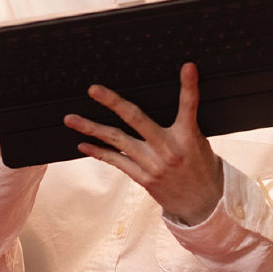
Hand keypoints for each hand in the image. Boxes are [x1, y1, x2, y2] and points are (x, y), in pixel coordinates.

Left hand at [64, 62, 224, 225]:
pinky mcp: (143, 178)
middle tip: (94, 89)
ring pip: (117, 141)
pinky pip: (116, 161)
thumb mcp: (200, 142)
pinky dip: (99, 152)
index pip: (189, 106)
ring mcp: (152, 165)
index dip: (189, 86)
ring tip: (70, 119)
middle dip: (113, 102)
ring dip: (91, 128)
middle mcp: (167, 149)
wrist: (202, 204)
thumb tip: (167, 102)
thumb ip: (185, 124)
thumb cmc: (202, 168)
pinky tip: (83, 143)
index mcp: (188, 137)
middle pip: (136, 119)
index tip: (187, 67)